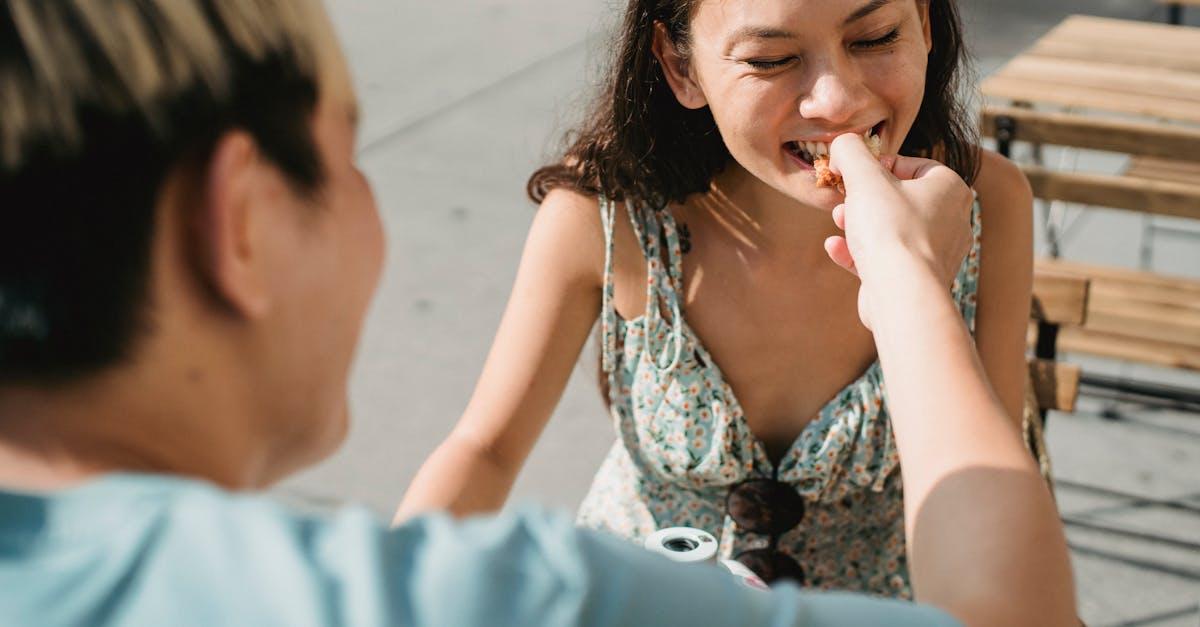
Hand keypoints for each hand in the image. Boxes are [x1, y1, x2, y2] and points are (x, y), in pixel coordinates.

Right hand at [822, 133, 972, 328]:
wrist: (901, 293)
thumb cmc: (891, 230)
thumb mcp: (863, 176)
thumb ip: (849, 151)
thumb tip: (841, 146)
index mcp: (950, 188)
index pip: (912, 164)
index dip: (877, 167)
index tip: (853, 175)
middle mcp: (952, 220)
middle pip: (899, 198)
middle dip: (864, 199)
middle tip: (844, 201)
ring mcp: (937, 253)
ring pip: (891, 230)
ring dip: (859, 225)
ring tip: (838, 224)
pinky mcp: (918, 280)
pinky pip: (887, 259)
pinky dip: (860, 252)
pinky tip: (836, 249)